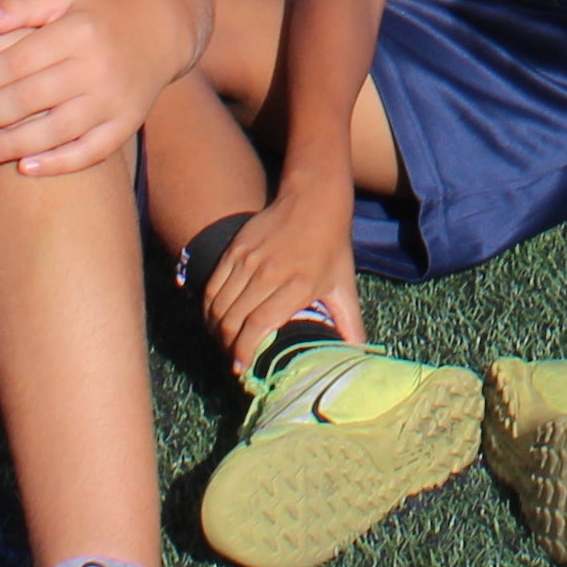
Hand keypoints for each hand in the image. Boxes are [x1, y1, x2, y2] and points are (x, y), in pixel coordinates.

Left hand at [0, 0, 169, 174]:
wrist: (160, 31)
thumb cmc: (96, 15)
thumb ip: (22, 4)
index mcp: (78, 30)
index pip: (19, 60)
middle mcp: (97, 66)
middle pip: (32, 97)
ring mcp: (114, 99)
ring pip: (56, 129)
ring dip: (13, 145)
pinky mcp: (126, 124)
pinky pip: (90, 151)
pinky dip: (58, 163)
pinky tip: (26, 168)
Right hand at [205, 181, 363, 360]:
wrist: (314, 198)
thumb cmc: (332, 245)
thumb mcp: (344, 284)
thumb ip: (350, 322)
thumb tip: (358, 354)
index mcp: (297, 285)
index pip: (259, 326)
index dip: (244, 351)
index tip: (241, 368)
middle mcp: (268, 273)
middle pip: (233, 320)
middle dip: (227, 346)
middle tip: (232, 359)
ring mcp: (248, 259)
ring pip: (218, 305)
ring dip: (215, 330)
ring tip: (223, 343)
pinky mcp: (235, 249)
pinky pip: (212, 286)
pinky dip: (208, 308)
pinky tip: (213, 320)